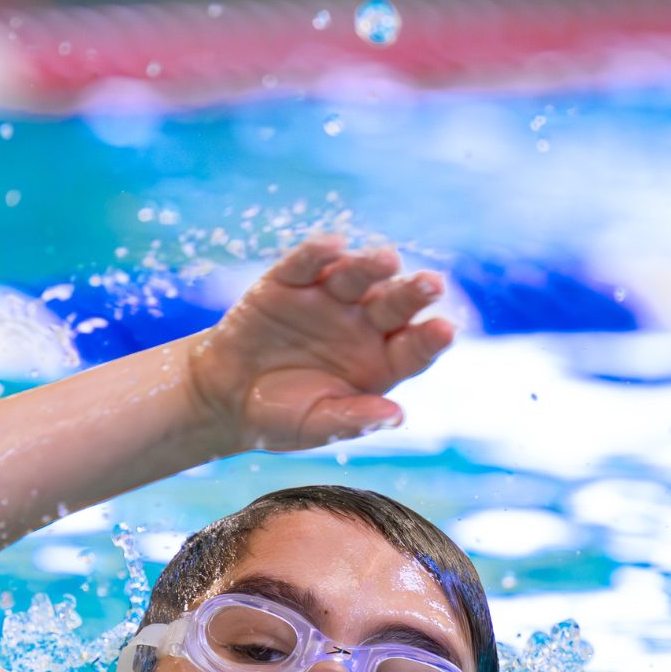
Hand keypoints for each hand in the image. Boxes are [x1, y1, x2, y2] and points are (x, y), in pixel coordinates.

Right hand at [181, 234, 455, 453]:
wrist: (225, 398)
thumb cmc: (280, 417)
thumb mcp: (315, 426)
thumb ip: (353, 419)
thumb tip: (397, 416)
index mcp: (380, 362)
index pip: (414, 348)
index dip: (430, 339)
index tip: (445, 330)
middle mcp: (362, 325)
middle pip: (394, 304)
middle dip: (412, 293)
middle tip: (432, 283)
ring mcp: (327, 300)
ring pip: (356, 276)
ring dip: (371, 266)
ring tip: (385, 260)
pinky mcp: (288, 282)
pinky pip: (306, 263)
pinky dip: (317, 253)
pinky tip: (332, 245)